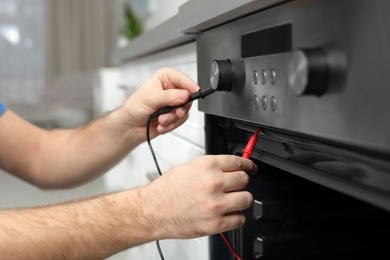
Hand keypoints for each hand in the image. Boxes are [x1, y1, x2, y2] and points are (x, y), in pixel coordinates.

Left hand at [119, 68, 199, 140]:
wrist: (130, 126)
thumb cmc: (134, 107)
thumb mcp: (150, 98)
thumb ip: (168, 97)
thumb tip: (184, 95)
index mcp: (165, 78)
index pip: (182, 79)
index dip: (190, 85)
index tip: (195, 92)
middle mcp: (171, 90)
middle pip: (187, 97)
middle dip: (178, 108)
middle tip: (175, 112)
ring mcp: (173, 103)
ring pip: (184, 111)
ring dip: (172, 119)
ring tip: (160, 121)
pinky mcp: (174, 115)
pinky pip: (180, 121)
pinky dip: (171, 125)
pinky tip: (160, 125)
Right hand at [139, 155, 257, 238]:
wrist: (152, 210)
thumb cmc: (166, 190)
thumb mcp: (188, 167)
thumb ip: (211, 167)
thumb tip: (229, 167)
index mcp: (207, 166)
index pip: (239, 162)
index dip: (247, 165)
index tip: (250, 168)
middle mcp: (213, 183)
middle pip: (244, 180)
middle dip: (241, 182)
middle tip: (235, 186)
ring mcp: (215, 204)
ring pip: (246, 199)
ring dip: (241, 199)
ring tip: (231, 201)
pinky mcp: (215, 224)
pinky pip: (240, 219)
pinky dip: (236, 217)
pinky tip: (227, 213)